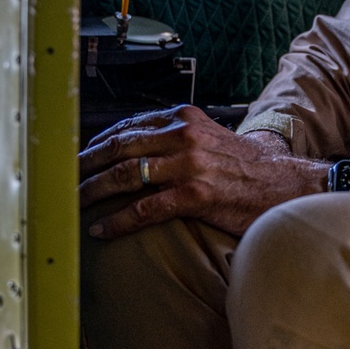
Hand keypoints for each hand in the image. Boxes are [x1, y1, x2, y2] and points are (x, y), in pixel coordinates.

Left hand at [79, 105, 328, 239]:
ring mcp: (189, 165)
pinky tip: (102, 230)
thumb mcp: (210, 137)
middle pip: (118, 147)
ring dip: (93, 191)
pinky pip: (145, 209)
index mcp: (184, 118)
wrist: (285, 184)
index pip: (127, 126)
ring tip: (74, 204)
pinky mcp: (196, 195)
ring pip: (125, 175)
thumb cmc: (246, 167)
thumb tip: (139, 148)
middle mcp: (183, 135)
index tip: (78, 157)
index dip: (96, 143)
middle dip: (85, 165)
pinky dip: (118, 221)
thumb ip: (177, 136)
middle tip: (63, 179)